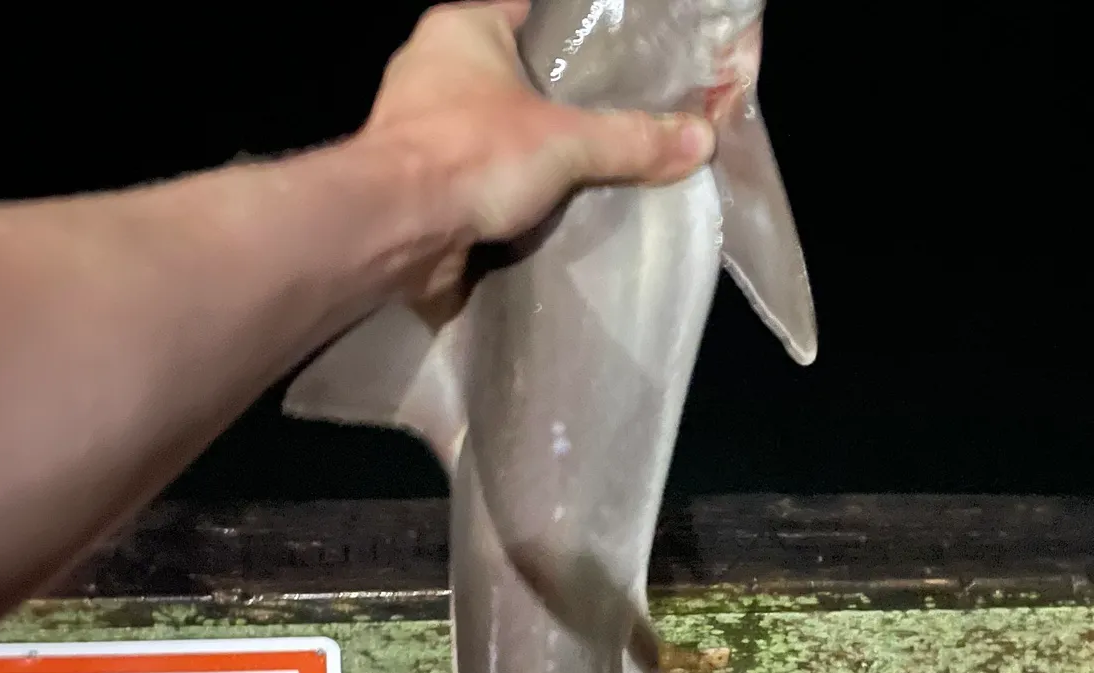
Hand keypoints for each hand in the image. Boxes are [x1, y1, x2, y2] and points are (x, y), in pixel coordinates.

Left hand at [362, 0, 715, 311]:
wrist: (392, 230)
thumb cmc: (472, 154)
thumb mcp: (567, 142)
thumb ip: (633, 139)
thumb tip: (702, 138)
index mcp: (461, 29)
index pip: (531, 15)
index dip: (576, 38)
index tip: (621, 66)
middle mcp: (432, 68)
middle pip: (515, 80)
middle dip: (559, 107)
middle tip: (617, 126)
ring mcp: (418, 127)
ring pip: (494, 132)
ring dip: (530, 156)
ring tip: (590, 173)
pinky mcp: (415, 181)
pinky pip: (475, 179)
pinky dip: (504, 195)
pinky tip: (546, 212)